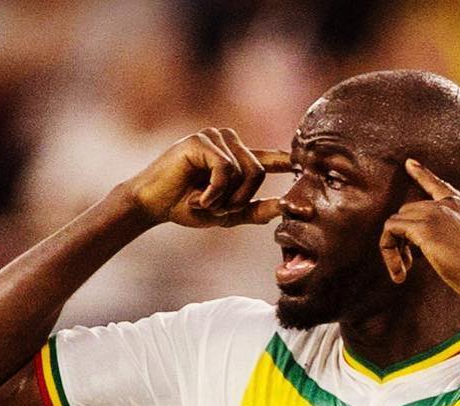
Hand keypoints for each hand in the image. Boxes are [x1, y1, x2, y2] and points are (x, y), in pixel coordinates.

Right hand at [122, 128, 291, 227]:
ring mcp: (215, 137)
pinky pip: (225, 170)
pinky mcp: (200, 140)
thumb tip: (285, 208)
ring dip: (225, 197)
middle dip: (241, 198)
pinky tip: (198, 197)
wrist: (153, 205)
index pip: (270, 156)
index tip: (307, 163)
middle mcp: (229, 142)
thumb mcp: (227, 213)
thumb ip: (255, 210)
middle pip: (260, 171)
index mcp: (237, 157)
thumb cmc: (186, 206)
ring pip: (244, 171)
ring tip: (204, 201)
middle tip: (216, 208)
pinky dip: (214, 192)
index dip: (288, 160)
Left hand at [379, 159, 459, 302]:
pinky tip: (401, 273)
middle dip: (402, 238)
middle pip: (408, 210)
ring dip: (393, 248)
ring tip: (403, 272)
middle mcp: (451, 204)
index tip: (410, 164)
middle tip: (408, 265)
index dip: (422, 174)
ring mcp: (437, 213)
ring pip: (396, 220)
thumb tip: (438, 245)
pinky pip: (391, 230)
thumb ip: (458, 236)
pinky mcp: (425, 228)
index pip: (440, 185)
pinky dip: (388, 252)